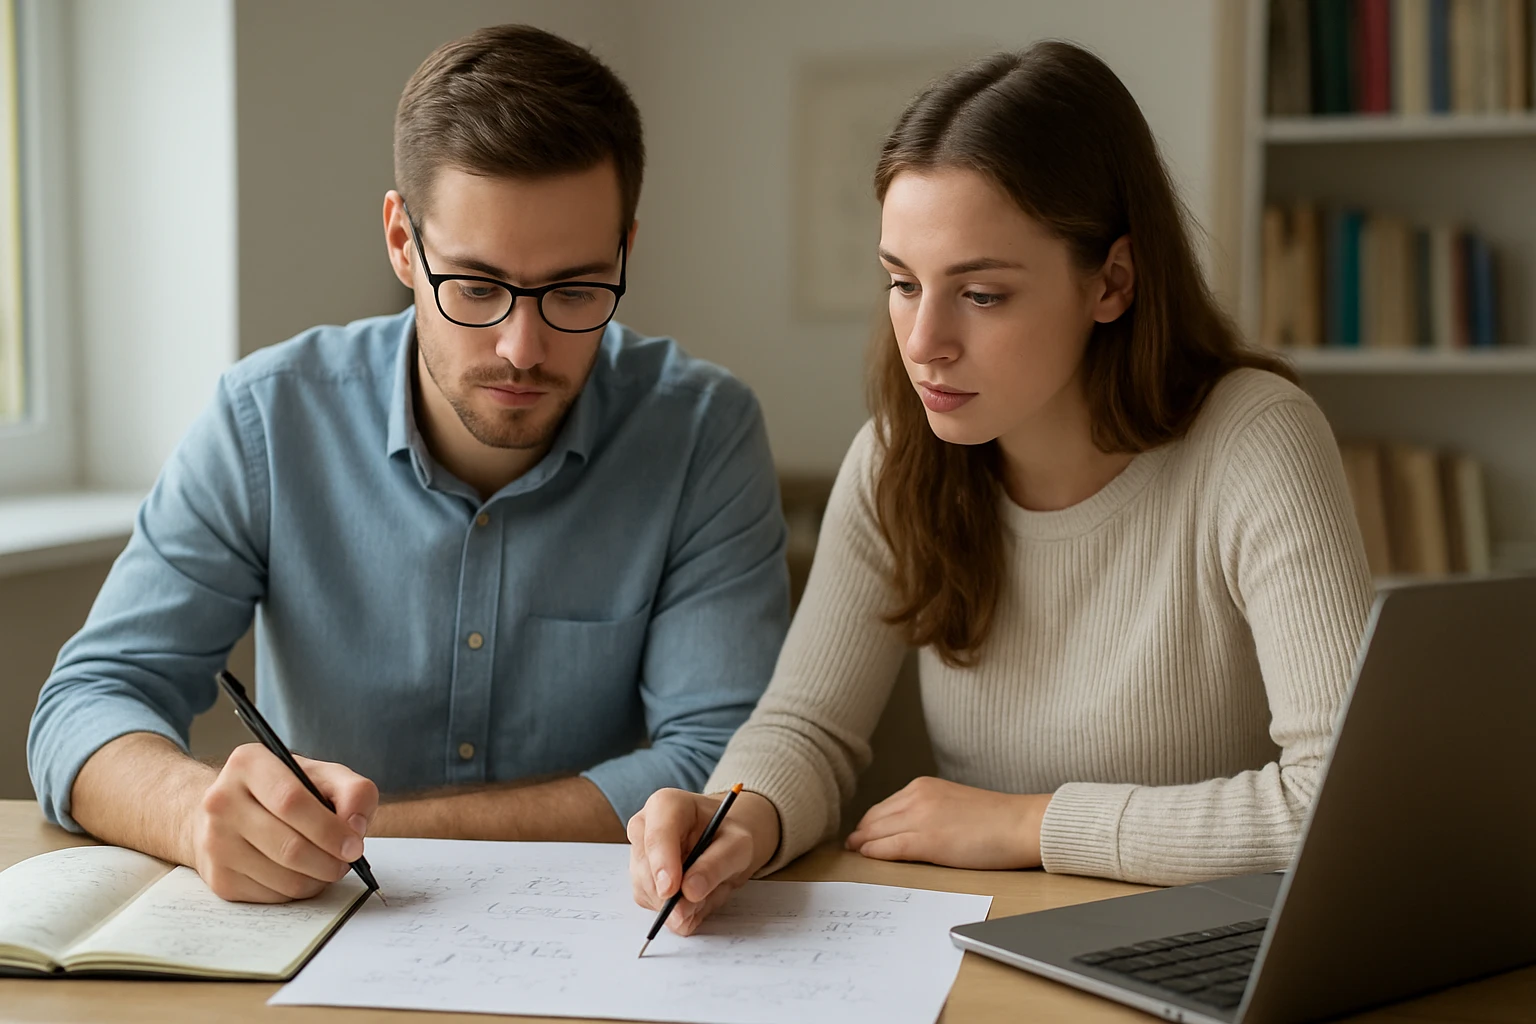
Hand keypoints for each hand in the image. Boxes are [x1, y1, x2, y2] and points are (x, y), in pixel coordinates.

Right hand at [187, 743, 378, 902]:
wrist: (231, 811)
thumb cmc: (284, 791)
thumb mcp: (323, 775)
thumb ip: (353, 791)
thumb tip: (355, 828)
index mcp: (249, 764)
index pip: (291, 802)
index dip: (329, 829)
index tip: (354, 845)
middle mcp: (222, 801)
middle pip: (289, 846)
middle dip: (329, 861)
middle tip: (347, 861)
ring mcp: (215, 842)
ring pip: (283, 877)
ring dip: (318, 879)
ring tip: (328, 865)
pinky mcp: (219, 877)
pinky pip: (272, 896)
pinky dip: (298, 890)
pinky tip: (303, 873)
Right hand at [627, 787, 779, 935]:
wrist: (724, 843)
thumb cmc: (728, 836)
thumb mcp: (737, 846)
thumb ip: (716, 865)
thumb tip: (689, 891)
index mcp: (666, 805)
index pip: (656, 835)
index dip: (661, 864)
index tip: (671, 890)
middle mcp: (644, 827)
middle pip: (646, 869)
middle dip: (673, 894)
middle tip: (702, 901)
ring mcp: (638, 854)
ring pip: (647, 891)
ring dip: (678, 904)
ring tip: (707, 892)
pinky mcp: (640, 879)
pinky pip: (652, 904)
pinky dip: (676, 910)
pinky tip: (695, 898)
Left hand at [845, 777, 1050, 869]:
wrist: (1021, 824)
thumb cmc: (996, 819)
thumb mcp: (954, 804)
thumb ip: (928, 810)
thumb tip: (906, 828)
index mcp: (923, 787)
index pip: (883, 807)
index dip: (869, 824)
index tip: (860, 835)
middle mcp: (917, 797)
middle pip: (874, 819)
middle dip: (861, 834)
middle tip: (850, 847)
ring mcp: (921, 818)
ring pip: (877, 833)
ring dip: (863, 844)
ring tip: (854, 854)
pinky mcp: (927, 841)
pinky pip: (889, 848)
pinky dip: (874, 853)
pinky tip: (866, 857)